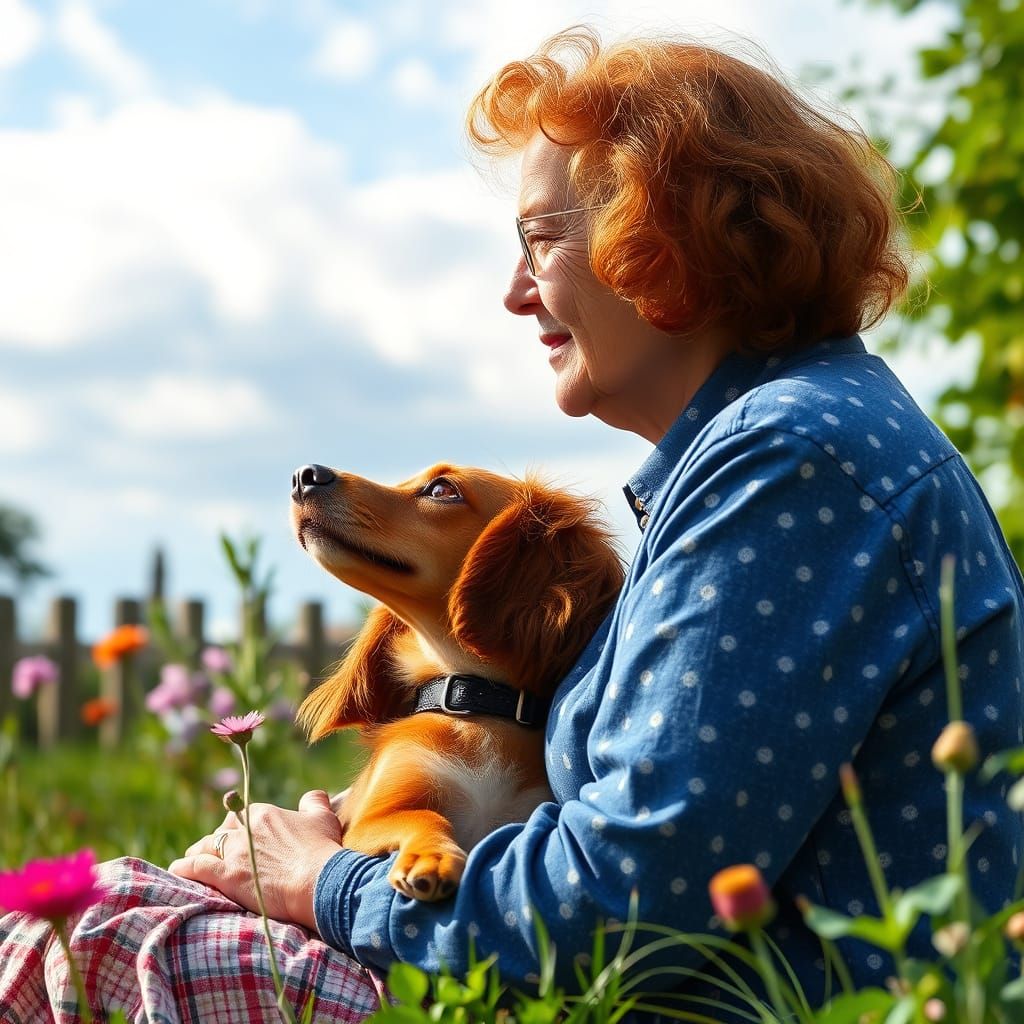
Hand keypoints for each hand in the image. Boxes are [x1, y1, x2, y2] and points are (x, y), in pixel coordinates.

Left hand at [168, 789, 343, 930]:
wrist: (318, 880)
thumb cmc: (322, 849)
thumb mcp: (323, 818)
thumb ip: (314, 801)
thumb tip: (314, 795)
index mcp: (264, 813)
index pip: (243, 814)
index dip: (239, 825)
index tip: (240, 835)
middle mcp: (245, 829)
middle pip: (222, 831)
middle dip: (217, 838)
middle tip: (215, 848)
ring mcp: (234, 852)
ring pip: (206, 846)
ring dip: (197, 851)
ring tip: (191, 857)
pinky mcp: (226, 875)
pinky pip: (196, 867)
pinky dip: (184, 868)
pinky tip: (176, 870)